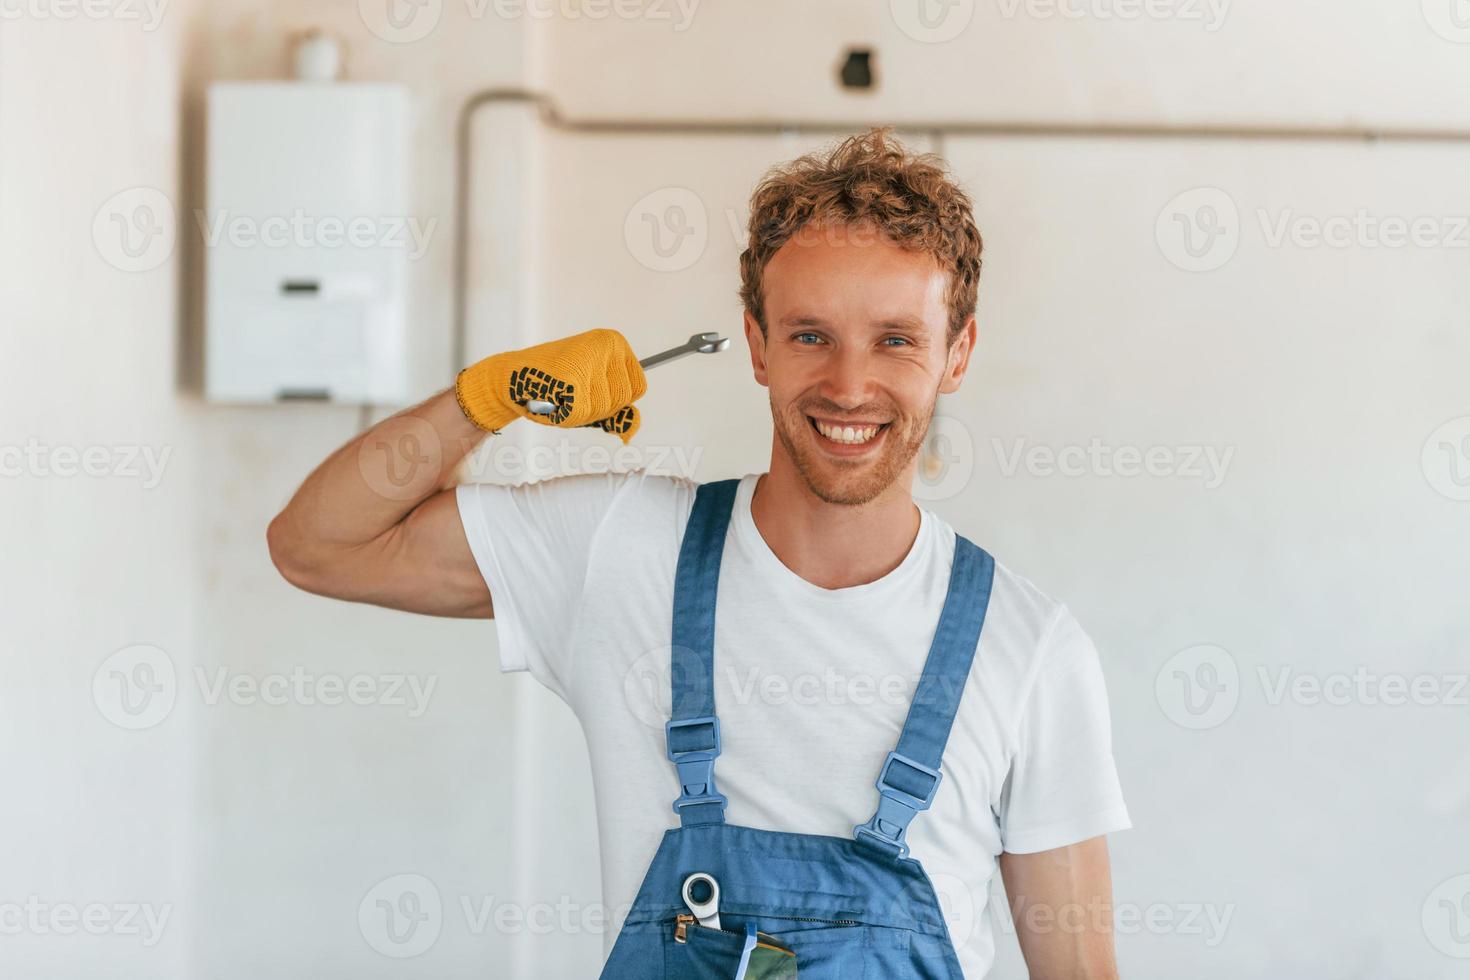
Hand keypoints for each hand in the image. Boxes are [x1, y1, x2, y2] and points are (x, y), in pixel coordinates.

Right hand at [454, 328, 646, 442]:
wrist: (509, 376)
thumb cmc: (552, 384)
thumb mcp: (593, 394)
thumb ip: (618, 410)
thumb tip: (632, 428)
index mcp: (613, 341)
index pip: (638, 387)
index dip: (617, 401)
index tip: (591, 389)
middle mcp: (605, 345)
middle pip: (624, 399)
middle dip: (599, 408)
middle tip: (571, 392)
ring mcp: (589, 360)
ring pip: (604, 409)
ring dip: (580, 412)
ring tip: (561, 394)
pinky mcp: (572, 378)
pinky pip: (582, 415)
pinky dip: (565, 416)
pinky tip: (552, 399)